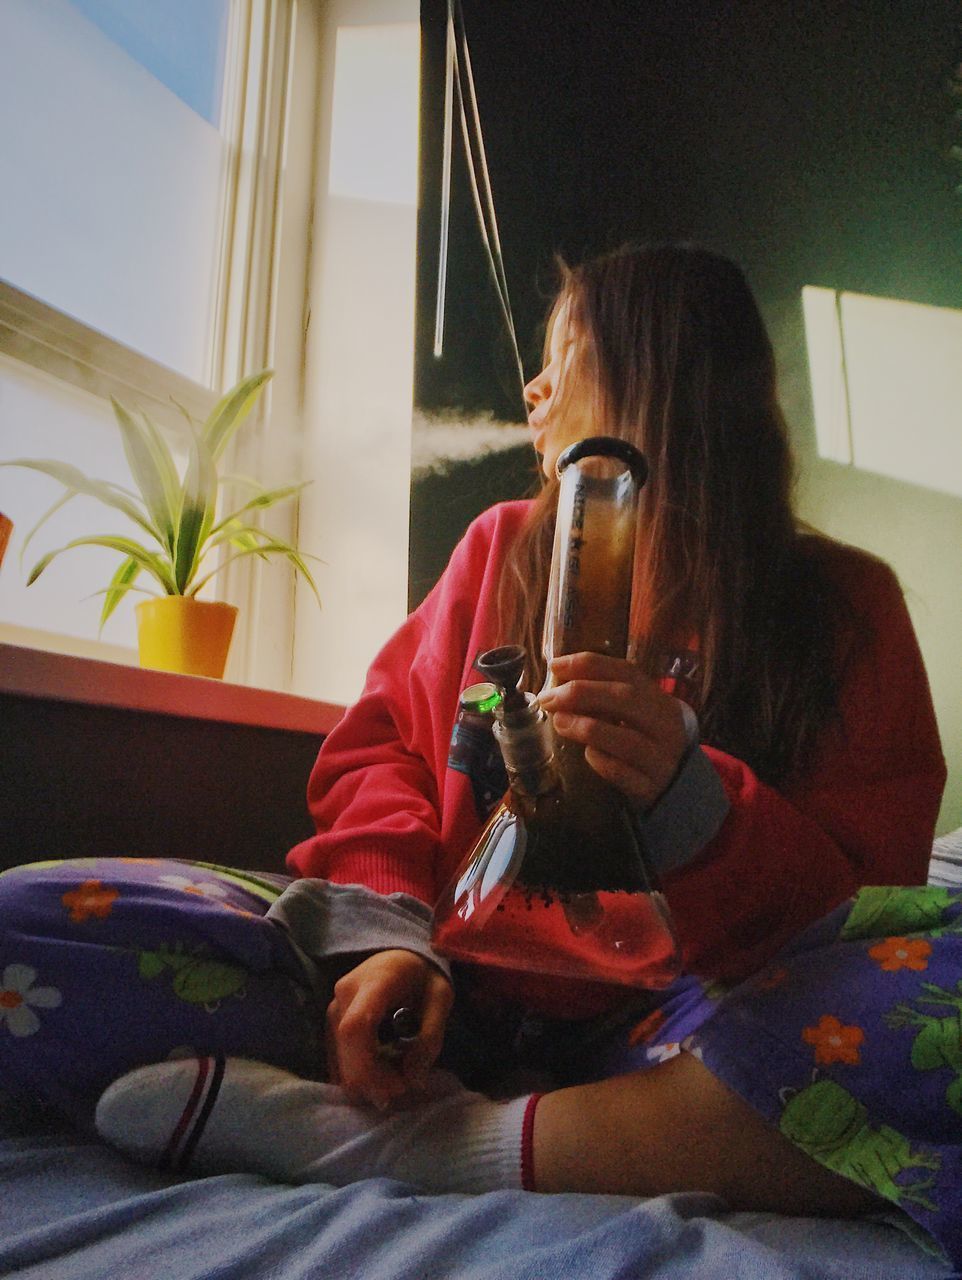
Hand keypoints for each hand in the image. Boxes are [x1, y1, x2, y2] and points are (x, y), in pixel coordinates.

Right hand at [325, 949, 452, 1109]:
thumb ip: (430, 1036)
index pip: (356, 1027)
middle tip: (403, 1090)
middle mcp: (345, 993)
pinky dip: (357, 1073)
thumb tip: (412, 1081)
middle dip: (372, 1081)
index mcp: (375, 981)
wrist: (403, 955)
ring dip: (365, 1080)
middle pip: (345, 1049)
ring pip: (338, 1058)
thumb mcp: (441, 998)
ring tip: (395, 1080)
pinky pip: (337, 1057)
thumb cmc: (423, 975)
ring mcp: (333, 1006)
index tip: (398, 1085)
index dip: (370, 1066)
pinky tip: (380, 1074)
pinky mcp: (330, 1020)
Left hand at [538, 652, 687, 810]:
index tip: (555, 665)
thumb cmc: (646, 742)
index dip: (589, 665)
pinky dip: (600, 761)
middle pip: (627, 699)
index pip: (626, 672)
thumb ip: (607, 698)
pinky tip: (587, 754)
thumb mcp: (636, 715)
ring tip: (559, 722)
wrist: (678, 787)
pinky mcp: (650, 787)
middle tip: (549, 698)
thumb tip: (560, 684)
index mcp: (659, 700)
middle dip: (582, 693)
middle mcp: (665, 726)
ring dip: (587, 727)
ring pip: (626, 739)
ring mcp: (661, 758)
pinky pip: (622, 772)